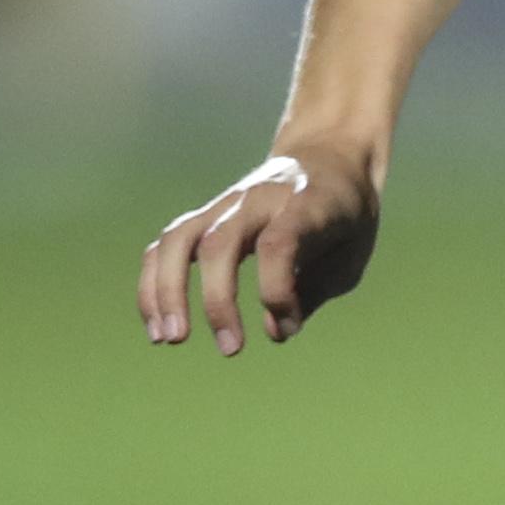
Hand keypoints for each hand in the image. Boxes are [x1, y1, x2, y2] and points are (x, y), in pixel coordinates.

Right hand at [139, 144, 382, 354]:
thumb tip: (274, 332)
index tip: (288, 325)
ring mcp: (224, 204)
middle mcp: (258, 199)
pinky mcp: (203, 215)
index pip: (279, 243)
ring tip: (170, 339)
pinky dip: (152, 285)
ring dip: (166, 292)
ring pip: (177, 240)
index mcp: (306, 204)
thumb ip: (314, 292)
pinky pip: (164, 246)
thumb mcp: (351, 253)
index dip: (276, 290)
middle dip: (217, 301)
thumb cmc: (346, 214)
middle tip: (231, 349)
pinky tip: (158, 327)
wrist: (326, 155)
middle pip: (219, 244)